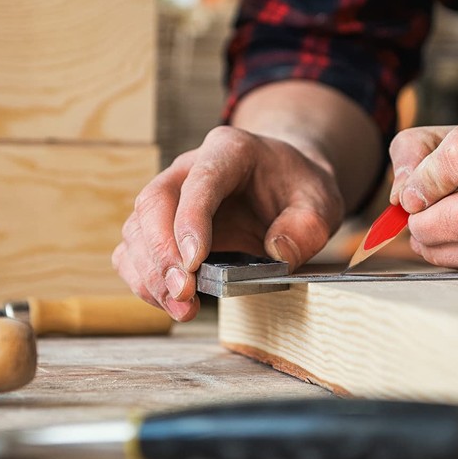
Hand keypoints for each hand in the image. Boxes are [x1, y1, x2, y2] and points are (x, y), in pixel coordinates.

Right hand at [112, 126, 344, 320]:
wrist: (286, 184)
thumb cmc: (300, 190)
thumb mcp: (321, 203)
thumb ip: (307, 227)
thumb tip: (277, 253)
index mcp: (231, 150)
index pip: (201, 180)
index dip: (190, 220)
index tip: (193, 262)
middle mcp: (190, 167)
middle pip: (154, 201)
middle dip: (162, 252)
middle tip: (183, 292)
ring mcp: (171, 195)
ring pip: (138, 228)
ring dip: (151, 273)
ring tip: (181, 308)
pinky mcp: (162, 225)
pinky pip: (136, 250)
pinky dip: (144, 279)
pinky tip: (169, 303)